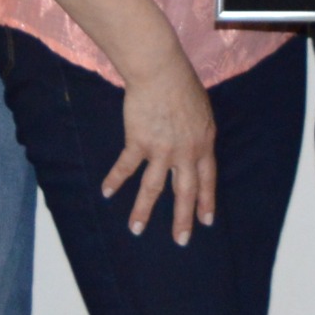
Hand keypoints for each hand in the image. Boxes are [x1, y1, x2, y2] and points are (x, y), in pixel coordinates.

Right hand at [105, 62, 220, 242]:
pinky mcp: (139, 143)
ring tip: (137, 230)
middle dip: (182, 219)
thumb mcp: (202, 111)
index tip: (206, 221)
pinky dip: (115, 181)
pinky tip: (107, 193)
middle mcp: (184, 152)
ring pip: (153, 188)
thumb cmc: (182, 84)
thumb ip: (199, 132)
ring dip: (143, 211)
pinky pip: (126, 167)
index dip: (206, 201)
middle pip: (185, 192)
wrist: (161, 73)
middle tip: (181, 240)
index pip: (207, 180)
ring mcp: (161, 150)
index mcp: (203, 144)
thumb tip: (197, 142)